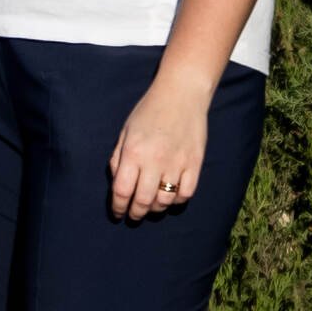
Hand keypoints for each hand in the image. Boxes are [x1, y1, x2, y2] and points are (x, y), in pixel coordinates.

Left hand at [108, 74, 211, 220]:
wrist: (181, 96)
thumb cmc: (148, 111)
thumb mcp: (125, 131)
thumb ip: (118, 157)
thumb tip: (117, 181)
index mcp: (133, 152)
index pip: (122, 190)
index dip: (117, 207)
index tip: (117, 213)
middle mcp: (154, 161)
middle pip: (143, 201)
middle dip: (135, 213)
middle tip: (133, 216)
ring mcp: (176, 164)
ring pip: (164, 201)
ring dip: (155, 210)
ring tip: (150, 208)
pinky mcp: (194, 165)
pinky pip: (186, 194)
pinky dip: (176, 201)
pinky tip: (169, 198)